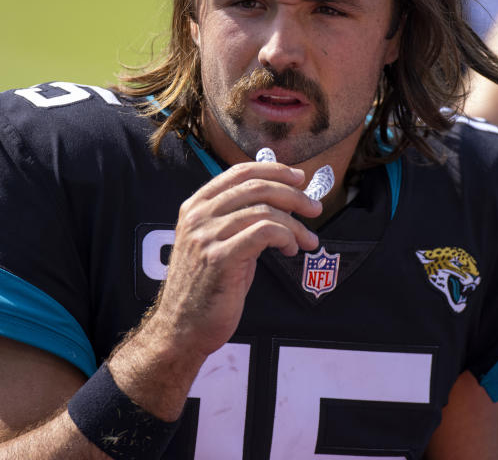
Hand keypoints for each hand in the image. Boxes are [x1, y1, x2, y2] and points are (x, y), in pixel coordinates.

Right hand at [147, 160, 321, 358]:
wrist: (183, 328)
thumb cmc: (208, 287)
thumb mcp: (219, 243)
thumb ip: (242, 219)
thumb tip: (284, 200)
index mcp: (196, 205)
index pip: (239, 172)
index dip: (274, 170)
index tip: (299, 178)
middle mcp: (198, 215)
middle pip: (256, 187)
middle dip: (293, 195)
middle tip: (314, 208)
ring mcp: (206, 236)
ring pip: (265, 211)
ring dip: (295, 224)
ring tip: (307, 240)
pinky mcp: (220, 257)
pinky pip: (265, 232)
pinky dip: (286, 236)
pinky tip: (290, 249)